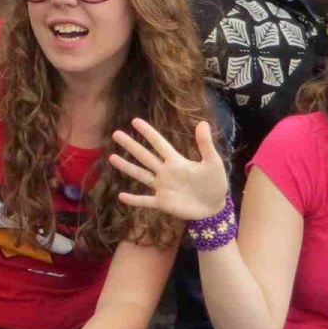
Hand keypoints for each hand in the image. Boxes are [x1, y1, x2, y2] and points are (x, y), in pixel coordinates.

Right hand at [108, 119, 230, 222]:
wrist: (215, 208)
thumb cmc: (215, 183)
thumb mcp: (213, 162)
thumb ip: (205, 145)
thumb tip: (202, 123)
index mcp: (176, 161)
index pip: (159, 143)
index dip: (148, 132)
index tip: (135, 121)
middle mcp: (165, 172)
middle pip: (145, 156)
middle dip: (131, 145)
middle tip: (116, 134)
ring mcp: (162, 187)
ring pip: (141, 175)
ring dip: (127, 167)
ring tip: (111, 157)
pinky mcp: (162, 203)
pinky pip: (145, 201)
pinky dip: (134, 200)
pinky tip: (121, 196)